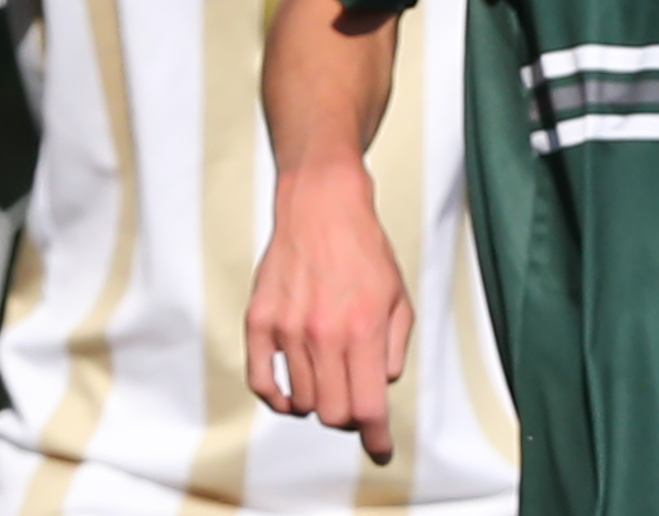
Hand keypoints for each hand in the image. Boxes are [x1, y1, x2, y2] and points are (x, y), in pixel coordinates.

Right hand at [246, 160, 414, 462]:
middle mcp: (323, 334)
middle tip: (355, 399)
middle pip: (333, 412)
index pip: (368, 405)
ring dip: (319, 400)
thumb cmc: (364, 250)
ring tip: (330, 377)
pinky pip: (262, 382)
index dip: (376, 436)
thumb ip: (393, 347)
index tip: (381, 450)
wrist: (321, 209)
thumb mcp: (399, 296)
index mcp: (363, 329)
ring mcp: (286, 330)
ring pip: (302, 400)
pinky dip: (279, 397)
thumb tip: (381, 385)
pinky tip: (293, 392)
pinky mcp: (259, 323)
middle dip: (349, 416)